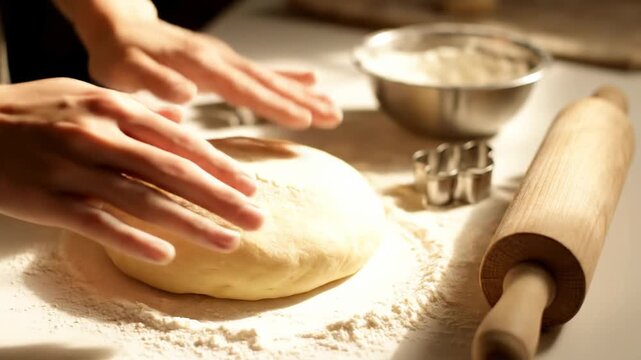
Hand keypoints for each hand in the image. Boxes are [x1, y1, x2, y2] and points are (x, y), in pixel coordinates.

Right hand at [0, 78, 263, 263]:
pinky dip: (133, 240)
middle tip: (257, 218)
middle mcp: (100, 137)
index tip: (249, 186)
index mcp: (114, 109)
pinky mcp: (47, 200)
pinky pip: (97, 224)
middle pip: (174, 173)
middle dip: (221, 198)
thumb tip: (180, 118)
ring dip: (192, 224)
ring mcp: (74, 169)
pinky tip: (166, 254)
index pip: (180, 141)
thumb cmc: (32, 112)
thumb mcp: (85, 95)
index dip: (220, 166)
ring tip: (228, 241)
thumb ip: (136, 110)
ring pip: (144, 201)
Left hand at [66, 1, 341, 128]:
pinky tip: (311, 81)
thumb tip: (187, 94)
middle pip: (267, 82)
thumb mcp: (123, 71)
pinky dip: (289, 77)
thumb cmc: (118, 55)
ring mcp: (226, 58)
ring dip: (304, 93)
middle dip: (303, 100)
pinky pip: (263, 71)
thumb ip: (154, 82)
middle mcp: (220, 58)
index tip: (305, 118)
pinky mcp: (227, 62)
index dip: (274, 103)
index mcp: (199, 64)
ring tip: (333, 108)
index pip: (243, 87)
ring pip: (271, 77)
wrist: (121, 28)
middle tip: (335, 116)